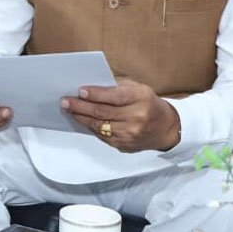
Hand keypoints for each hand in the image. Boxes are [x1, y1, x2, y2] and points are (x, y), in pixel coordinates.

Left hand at [61, 78, 180, 151]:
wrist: (166, 128)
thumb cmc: (148, 104)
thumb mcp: (139, 89)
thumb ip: (116, 87)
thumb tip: (91, 86)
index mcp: (141, 99)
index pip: (114, 96)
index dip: (96, 94)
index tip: (80, 91)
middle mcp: (137, 117)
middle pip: (103, 112)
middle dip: (81, 106)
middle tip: (66, 101)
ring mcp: (130, 133)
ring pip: (99, 126)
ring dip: (81, 117)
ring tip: (69, 110)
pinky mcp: (124, 145)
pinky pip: (102, 136)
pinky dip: (89, 127)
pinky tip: (81, 120)